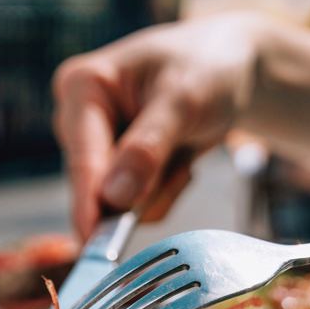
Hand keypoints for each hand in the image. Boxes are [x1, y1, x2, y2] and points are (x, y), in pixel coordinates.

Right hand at [52, 15, 263, 238]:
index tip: (92, 242)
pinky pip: (134, 206)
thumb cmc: (207, 66)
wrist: (232, 67)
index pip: (82, 158)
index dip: (89, 204)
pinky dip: (164, 192)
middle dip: (143, 186)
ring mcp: (96, 148)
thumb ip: (148, 148)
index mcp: (82, 87)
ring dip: (159, 189)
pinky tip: (179, 162)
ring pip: (117, 203)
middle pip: (95, 186)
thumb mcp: (184, 100)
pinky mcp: (116, 170)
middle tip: (180, 165)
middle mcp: (78, 120)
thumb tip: (114, 198)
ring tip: (183, 152)